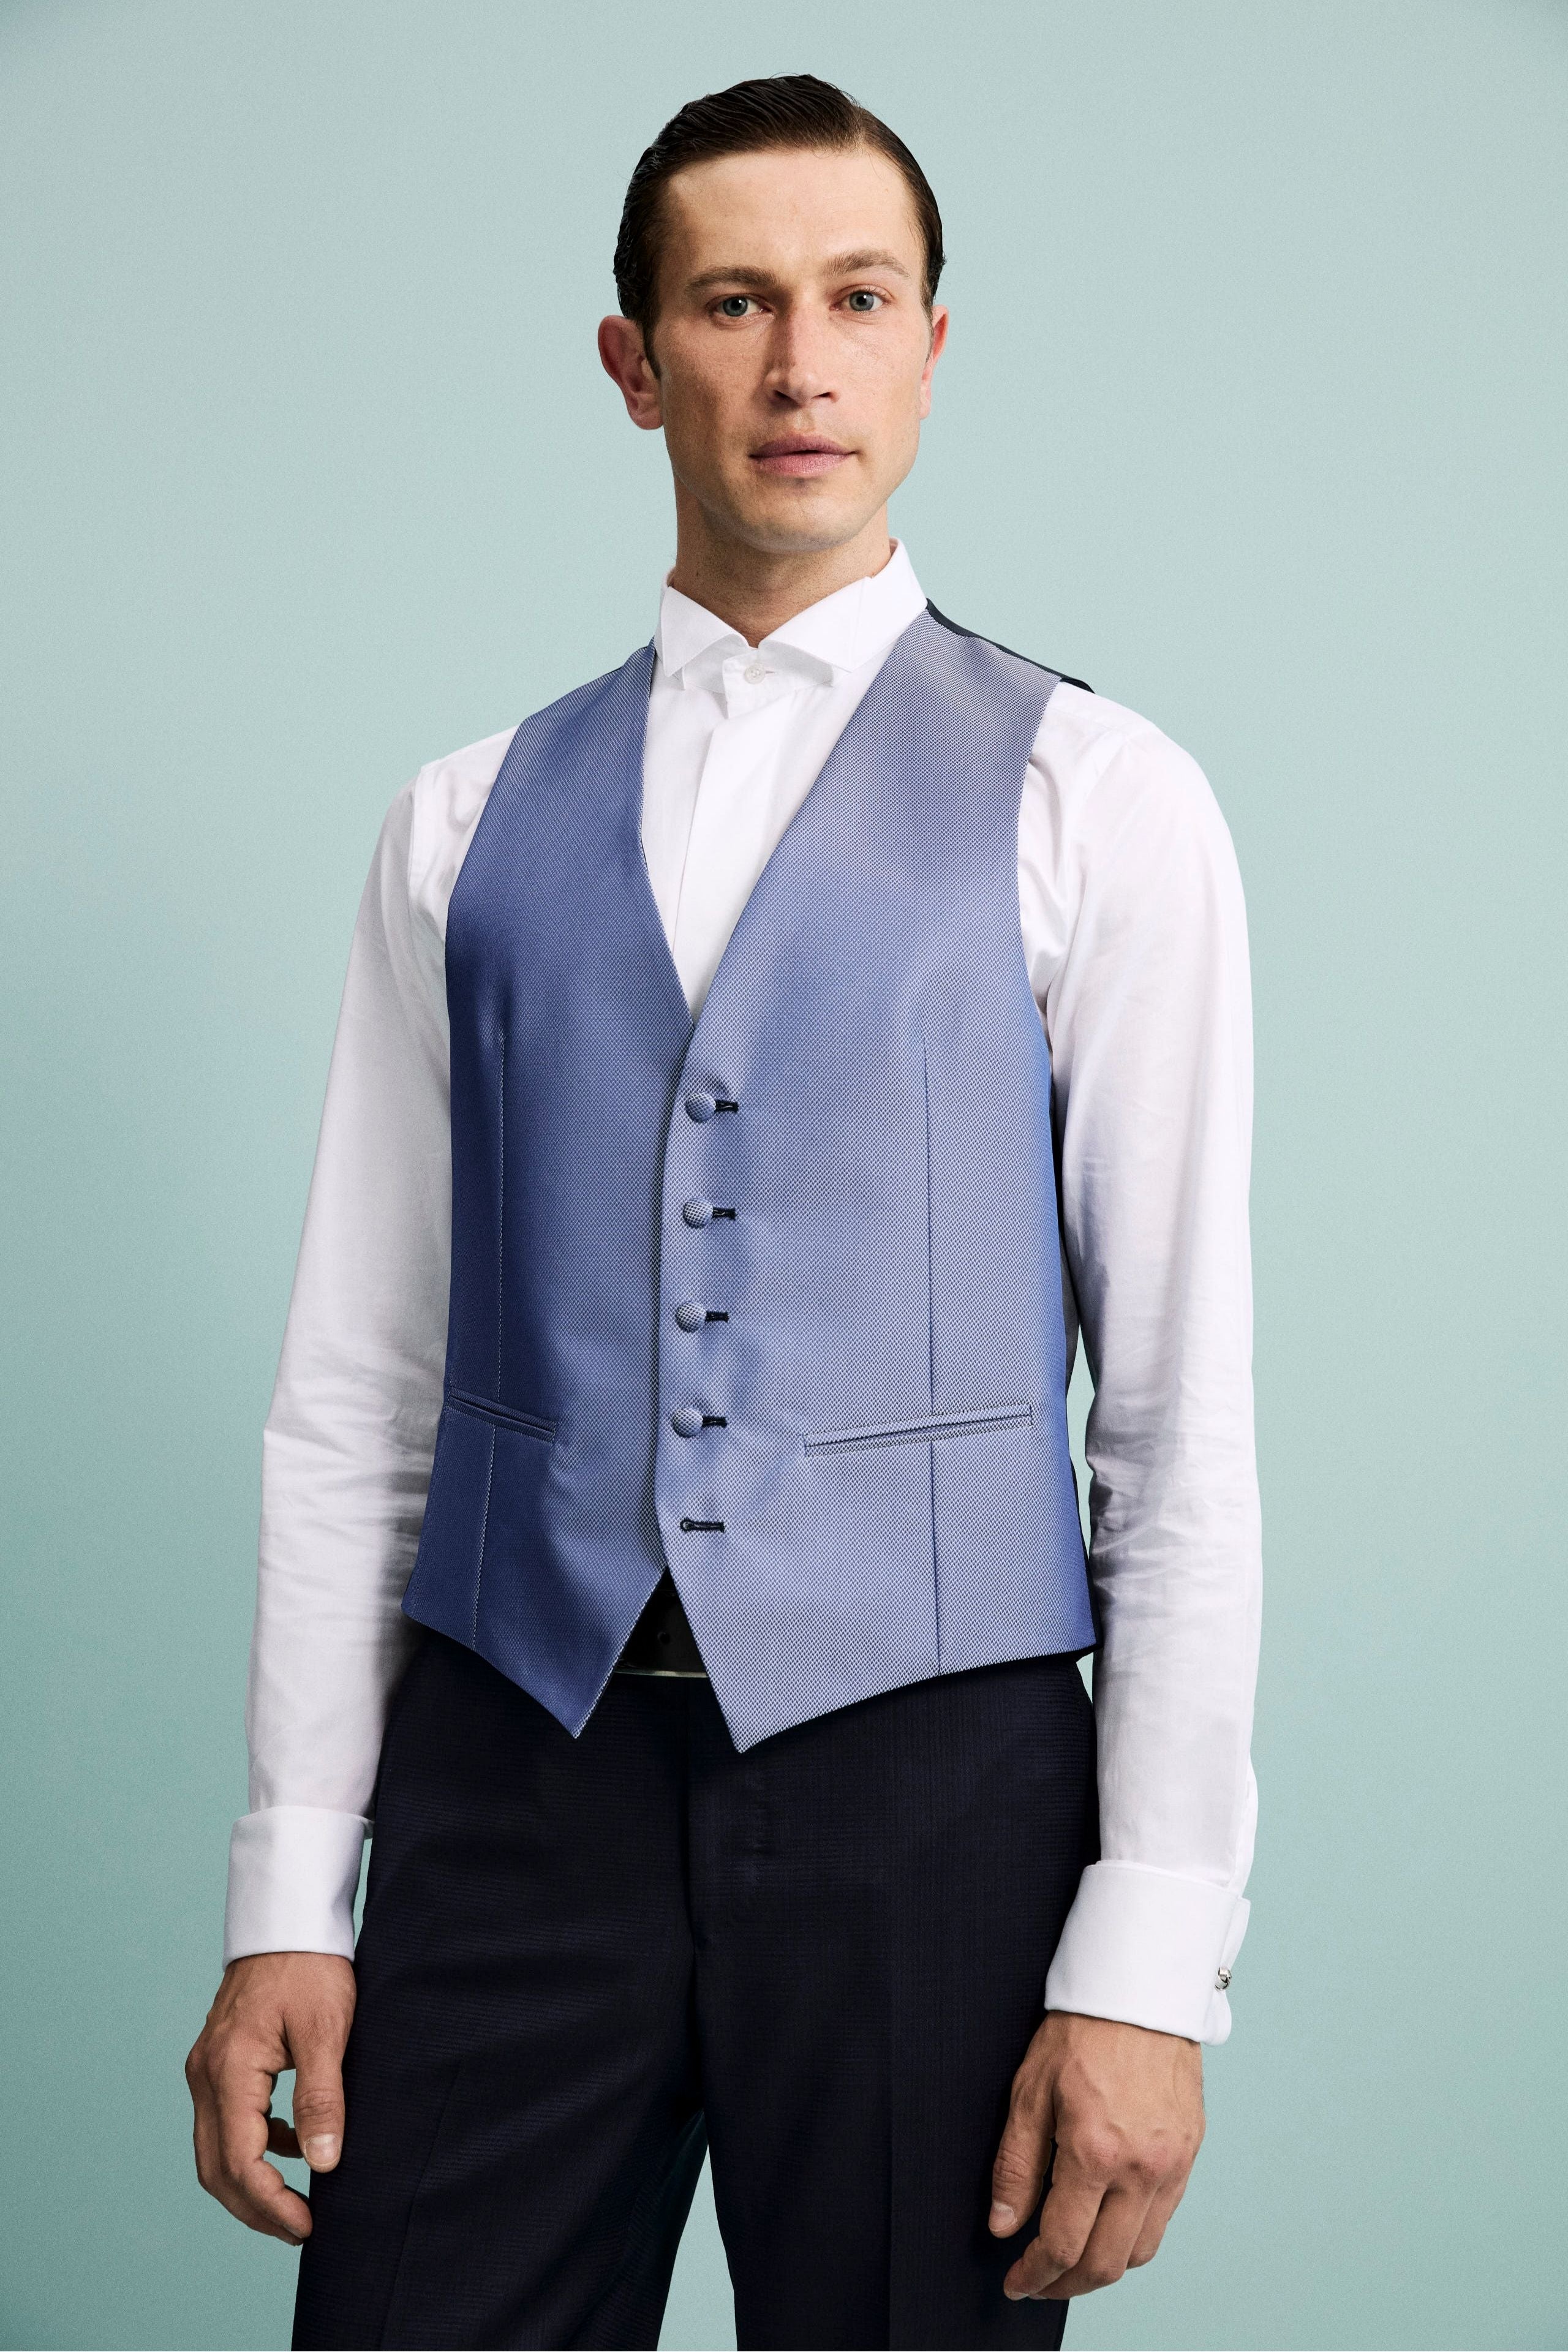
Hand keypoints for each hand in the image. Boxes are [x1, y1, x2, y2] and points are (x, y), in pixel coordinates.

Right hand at [186, 1952, 355, 2243]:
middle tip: (299, 2230)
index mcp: (228, 2071)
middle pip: (216, 2167)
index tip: (306, 2227)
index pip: (238, 2162)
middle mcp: (205, 2075)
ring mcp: (207, 2068)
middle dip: (255, 2207)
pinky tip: (292, 2145)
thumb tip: (324, 2165)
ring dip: (251, 2182)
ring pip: (216, 2148)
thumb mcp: (326, 2030)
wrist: (290, 1918)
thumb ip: (322, 2099)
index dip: (270, 2204)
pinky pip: (226, 2122)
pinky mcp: (219, 2061)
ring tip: (297, 2203)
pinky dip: (254, 2147)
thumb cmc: (311, 1966)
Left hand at [989, 2011, 1203, 2298]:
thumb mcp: (1030, 2090)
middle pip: (1105, 2263)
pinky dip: (1134, 2235)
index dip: (1034, 2275)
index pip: (1063, 2244)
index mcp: (1095, 2151)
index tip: (1016, 2283)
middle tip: (1039, 2282)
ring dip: (1103, 2267)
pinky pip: (1164, 2217)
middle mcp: (1141, 2167)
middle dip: (1066, 2284)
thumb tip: (1003, 2225)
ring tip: (1071, 2259)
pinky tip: (1108, 2223)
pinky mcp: (1190, 2152)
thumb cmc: (1081, 2029)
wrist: (1140, 1987)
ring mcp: (1173, 2163)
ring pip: (1140, 2251)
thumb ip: (1016, 2166)